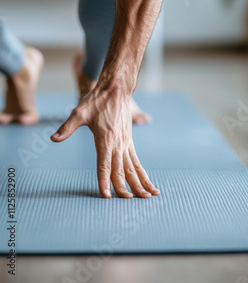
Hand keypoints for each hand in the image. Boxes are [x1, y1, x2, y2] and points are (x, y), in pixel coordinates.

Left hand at [51, 84, 159, 198]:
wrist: (116, 89)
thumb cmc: (97, 100)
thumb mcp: (80, 112)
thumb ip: (67, 127)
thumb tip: (54, 138)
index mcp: (105, 139)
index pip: (104, 164)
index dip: (104, 181)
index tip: (106, 195)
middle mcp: (118, 144)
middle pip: (120, 170)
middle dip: (124, 187)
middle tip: (128, 201)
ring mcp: (125, 144)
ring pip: (133, 168)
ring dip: (140, 183)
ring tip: (147, 197)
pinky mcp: (129, 142)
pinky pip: (136, 162)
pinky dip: (143, 174)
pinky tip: (149, 186)